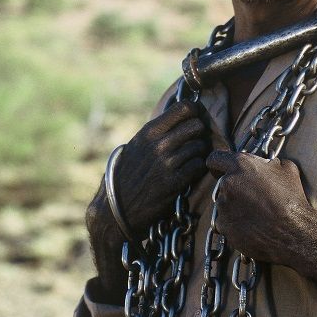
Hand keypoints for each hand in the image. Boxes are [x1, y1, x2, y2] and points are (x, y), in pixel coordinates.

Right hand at [86, 101, 209, 285]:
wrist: (116, 209)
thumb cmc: (128, 174)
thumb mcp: (137, 145)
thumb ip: (157, 131)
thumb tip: (183, 113)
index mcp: (149, 131)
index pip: (184, 107)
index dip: (195, 112)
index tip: (195, 118)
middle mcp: (158, 144)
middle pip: (197, 125)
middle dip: (199, 133)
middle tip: (195, 141)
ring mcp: (167, 163)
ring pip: (200, 146)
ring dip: (199, 153)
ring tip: (190, 159)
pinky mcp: (174, 182)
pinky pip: (198, 166)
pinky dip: (197, 168)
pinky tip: (189, 172)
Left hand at [205, 150, 312, 264]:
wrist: (293, 232)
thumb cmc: (292, 199)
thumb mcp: (288, 169)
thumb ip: (271, 163)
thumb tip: (269, 165)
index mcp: (241, 165)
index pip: (215, 159)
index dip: (218, 165)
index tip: (221, 171)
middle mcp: (227, 182)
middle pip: (223, 184)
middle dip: (235, 189)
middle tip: (252, 198)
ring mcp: (223, 206)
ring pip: (224, 204)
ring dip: (235, 207)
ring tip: (256, 215)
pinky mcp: (223, 226)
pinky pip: (225, 222)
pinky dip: (235, 225)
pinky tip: (252, 227)